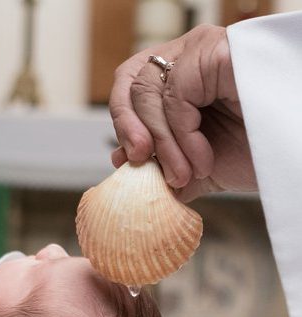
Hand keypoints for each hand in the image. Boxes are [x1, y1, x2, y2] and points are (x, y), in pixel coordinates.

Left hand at [109, 25, 257, 200]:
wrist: (288, 159)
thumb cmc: (252, 154)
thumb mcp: (196, 166)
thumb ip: (162, 165)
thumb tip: (122, 164)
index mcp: (179, 78)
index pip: (131, 84)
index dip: (122, 122)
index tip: (125, 161)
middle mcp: (189, 57)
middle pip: (132, 82)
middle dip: (130, 130)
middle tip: (142, 165)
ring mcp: (202, 50)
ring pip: (149, 91)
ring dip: (163, 144)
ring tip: (184, 174)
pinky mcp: (216, 53)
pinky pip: (175, 95)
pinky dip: (182, 137)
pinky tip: (202, 160)